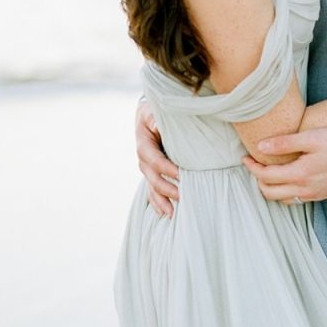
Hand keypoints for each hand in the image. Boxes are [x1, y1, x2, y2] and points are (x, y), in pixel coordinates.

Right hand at [135, 98, 178, 217]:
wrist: (148, 114)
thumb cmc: (155, 112)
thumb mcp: (155, 111)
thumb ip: (158, 119)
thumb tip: (162, 125)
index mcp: (143, 144)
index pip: (154, 159)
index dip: (166, 168)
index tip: (181, 175)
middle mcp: (143, 159)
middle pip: (153, 178)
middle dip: (167, 189)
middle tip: (183, 196)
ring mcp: (146, 169)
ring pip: (152, 188)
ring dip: (161, 201)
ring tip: (172, 214)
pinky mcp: (151, 174)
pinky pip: (152, 191)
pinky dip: (157, 203)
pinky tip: (165, 214)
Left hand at [241, 128, 326, 202]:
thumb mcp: (312, 137)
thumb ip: (285, 143)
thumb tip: (261, 147)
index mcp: (300, 175)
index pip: (265, 177)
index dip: (252, 167)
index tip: (246, 156)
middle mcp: (304, 190)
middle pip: (269, 193)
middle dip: (257, 179)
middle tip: (254, 164)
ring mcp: (313, 195)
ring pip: (282, 199)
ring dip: (270, 188)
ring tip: (268, 171)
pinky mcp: (321, 195)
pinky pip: (295, 199)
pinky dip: (284, 192)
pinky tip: (286, 178)